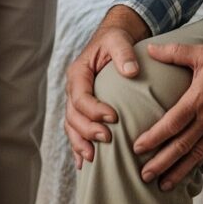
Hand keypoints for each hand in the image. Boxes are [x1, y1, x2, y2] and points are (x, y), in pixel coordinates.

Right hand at [65, 6, 150, 169]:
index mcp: (78, 73)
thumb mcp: (119, 40)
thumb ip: (124, 53)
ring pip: (71, 126)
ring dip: (80, 143)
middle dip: (88, 130)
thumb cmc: (115, 40)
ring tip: (93, 158)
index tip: (114, 117)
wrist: (112, 40)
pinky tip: (84, 164)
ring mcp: (76, 101)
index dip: (94, 110)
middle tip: (107, 139)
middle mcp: (73, 89)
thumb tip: (131, 71)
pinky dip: (78, 146)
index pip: (81, 96)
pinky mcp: (83, 110)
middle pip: (73, 116)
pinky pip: (76, 130)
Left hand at [132, 39, 202, 190]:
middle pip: (181, 145)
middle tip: (143, 176)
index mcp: (199, 98)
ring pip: (194, 154)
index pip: (172, 123)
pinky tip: (184, 173)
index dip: (154, 137)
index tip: (137, 147)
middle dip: (161, 162)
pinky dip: (194, 164)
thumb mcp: (202, 52)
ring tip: (162, 185)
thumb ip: (174, 52)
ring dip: (177, 171)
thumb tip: (150, 48)